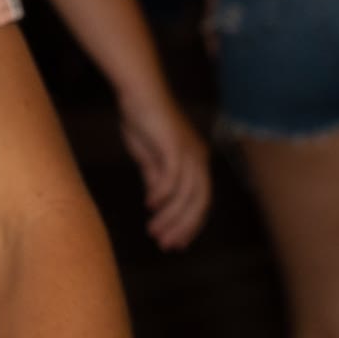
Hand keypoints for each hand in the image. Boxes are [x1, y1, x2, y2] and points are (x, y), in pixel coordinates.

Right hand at [119, 87, 211, 249]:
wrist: (138, 93)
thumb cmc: (144, 121)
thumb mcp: (149, 157)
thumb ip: (155, 178)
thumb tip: (156, 202)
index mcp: (196, 162)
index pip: (200, 202)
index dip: (189, 225)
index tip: (176, 244)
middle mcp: (199, 158)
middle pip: (199, 203)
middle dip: (183, 227)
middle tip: (165, 244)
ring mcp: (190, 152)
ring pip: (187, 195)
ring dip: (171, 216)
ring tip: (154, 230)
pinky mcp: (176, 146)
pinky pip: (173, 178)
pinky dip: (163, 194)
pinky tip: (149, 204)